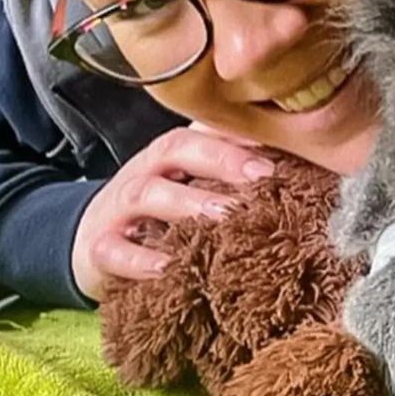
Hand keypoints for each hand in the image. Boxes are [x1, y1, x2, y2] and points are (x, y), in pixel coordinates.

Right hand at [71, 122, 275, 300]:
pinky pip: (112, 249)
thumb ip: (234, 176)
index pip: (206, 128)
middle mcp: (146, 170)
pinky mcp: (98, 247)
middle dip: (220, 158)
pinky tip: (166, 267)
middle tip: (262, 176)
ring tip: (223, 216)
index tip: (282, 147)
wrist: (93, 244)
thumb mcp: (193, 188)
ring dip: (186, 202)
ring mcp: (118, 208)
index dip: (242, 133)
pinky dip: (138, 259)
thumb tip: (301, 170)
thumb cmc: (163, 214)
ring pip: (146, 193)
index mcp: (173, 152)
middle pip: (175, 148)